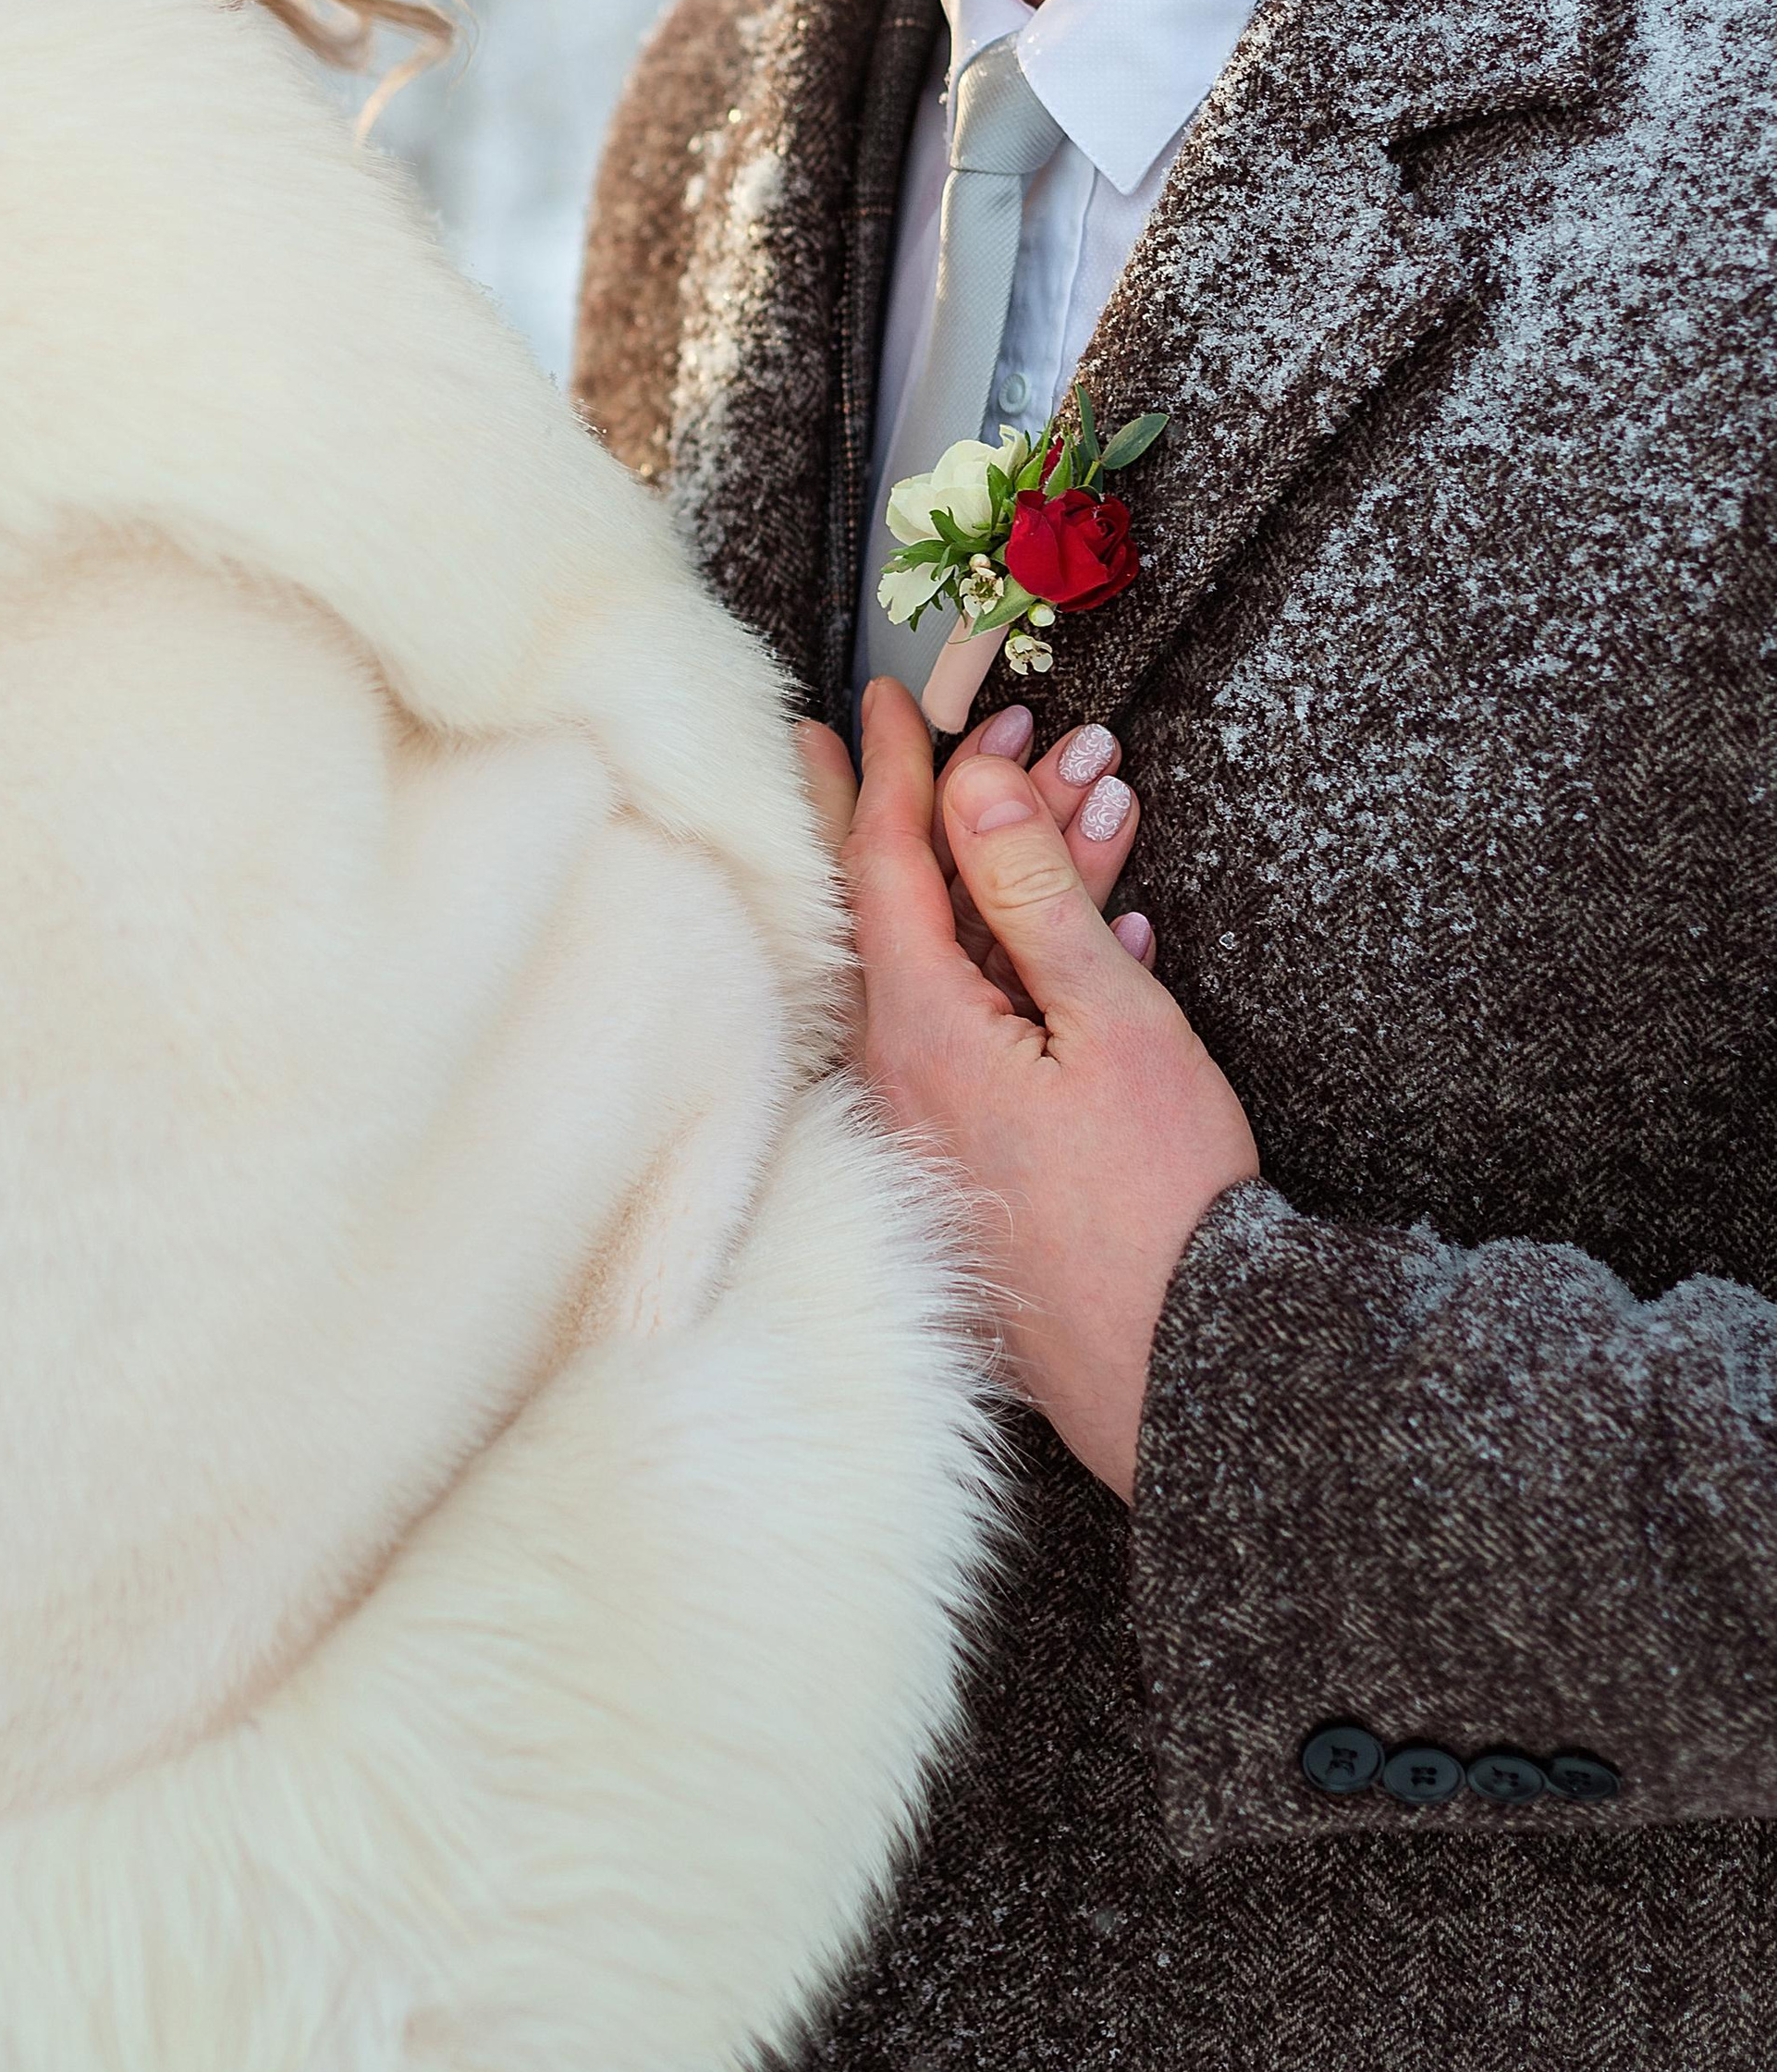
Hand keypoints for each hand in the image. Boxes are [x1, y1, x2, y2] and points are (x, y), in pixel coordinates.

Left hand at [838, 677, 1258, 1501]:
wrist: (1190, 1371)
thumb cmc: (1158, 1206)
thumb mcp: (1109, 1022)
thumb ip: (1030, 895)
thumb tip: (969, 787)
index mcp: (915, 1034)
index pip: (880, 864)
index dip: (892, 769)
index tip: (890, 699)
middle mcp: (899, 1077)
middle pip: (905, 906)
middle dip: (958, 807)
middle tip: (973, 727)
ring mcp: (936, 1123)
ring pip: (964, 961)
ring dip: (1030, 877)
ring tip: (1100, 795)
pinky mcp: (982, 1159)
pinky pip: (991, 1029)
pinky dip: (1043, 964)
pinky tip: (1107, 921)